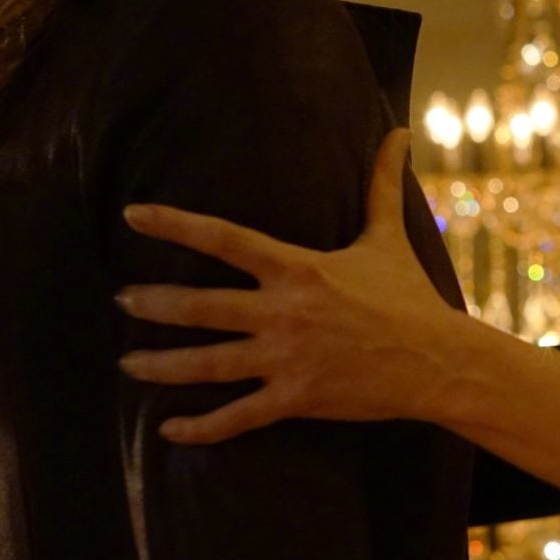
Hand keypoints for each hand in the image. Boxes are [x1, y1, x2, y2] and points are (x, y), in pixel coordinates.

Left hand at [117, 128, 459, 442]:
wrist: (438, 360)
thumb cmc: (410, 296)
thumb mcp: (389, 236)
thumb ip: (382, 183)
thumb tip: (400, 130)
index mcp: (299, 268)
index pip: (225, 239)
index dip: (175, 225)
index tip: (134, 215)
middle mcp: (284, 312)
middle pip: (201, 307)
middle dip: (154, 303)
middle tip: (121, 298)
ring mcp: (286, 358)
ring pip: (207, 364)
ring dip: (161, 364)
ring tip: (129, 362)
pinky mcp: (296, 398)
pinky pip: (236, 416)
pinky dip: (200, 427)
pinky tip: (169, 429)